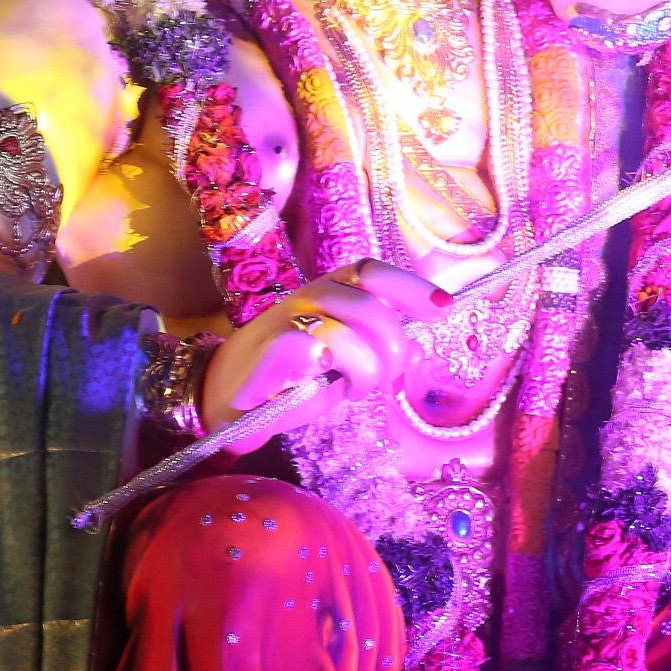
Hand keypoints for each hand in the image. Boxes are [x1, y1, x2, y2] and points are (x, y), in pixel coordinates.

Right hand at [200, 259, 442, 446]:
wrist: (226, 399)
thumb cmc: (288, 379)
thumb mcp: (342, 364)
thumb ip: (377, 352)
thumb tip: (420, 348)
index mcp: (330, 292)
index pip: (372, 272)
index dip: (411, 286)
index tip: (443, 309)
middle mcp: (308, 297)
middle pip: (369, 308)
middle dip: (391, 348)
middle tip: (383, 380)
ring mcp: (283, 322)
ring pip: (343, 332)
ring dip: (363, 370)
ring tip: (353, 390)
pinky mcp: (265, 353)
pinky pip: (300, 346)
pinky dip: (319, 360)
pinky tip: (322, 374)